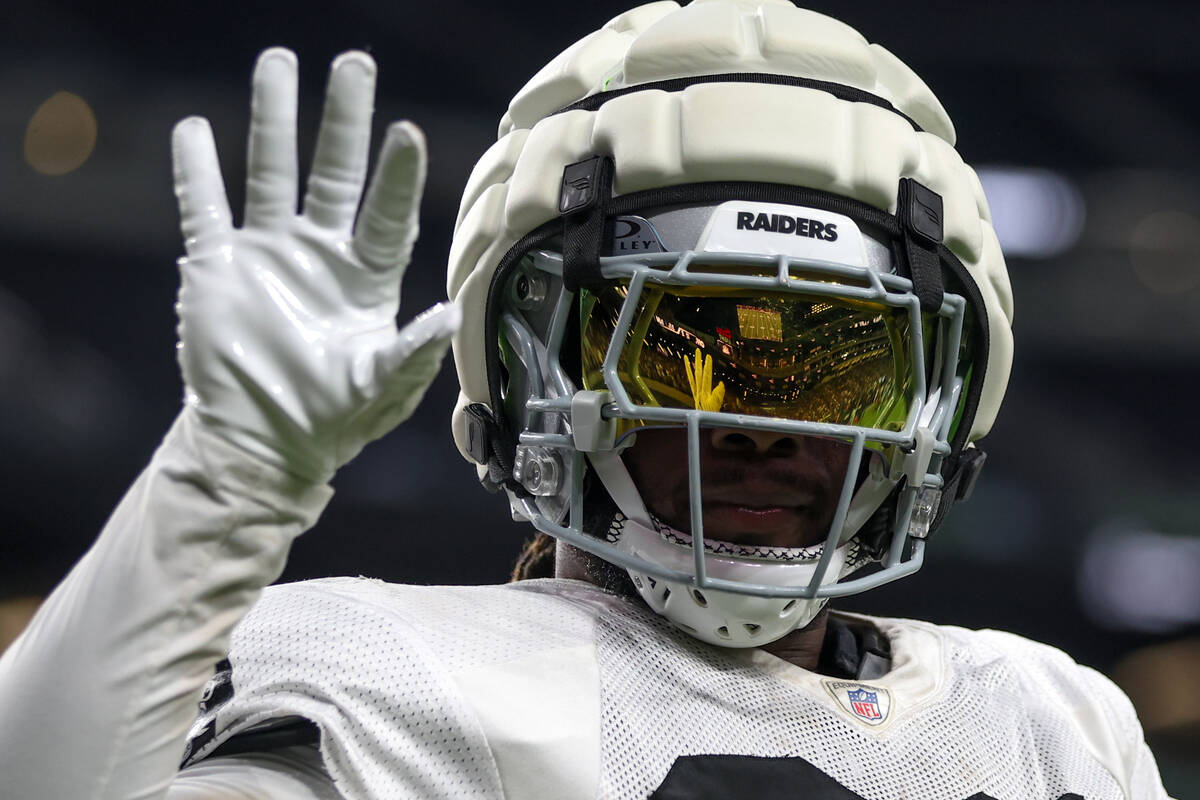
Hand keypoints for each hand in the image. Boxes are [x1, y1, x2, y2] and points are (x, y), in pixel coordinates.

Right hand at [171, 48, 458, 482]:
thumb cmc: (333, 417)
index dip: (396, 174)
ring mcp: (269, 254)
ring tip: (277, 63)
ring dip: (274, 120)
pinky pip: (204, 208)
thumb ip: (412, 352)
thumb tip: (448, 315)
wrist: (264, 440)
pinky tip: (194, 129)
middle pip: (334, 171)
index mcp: (366, 278)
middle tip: (354, 63)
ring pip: (270, 172)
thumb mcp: (381, 388)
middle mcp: (321, 253)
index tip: (404, 131)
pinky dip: (197, 172)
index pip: (386, 213)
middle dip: (344, 118)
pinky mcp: (217, 267)